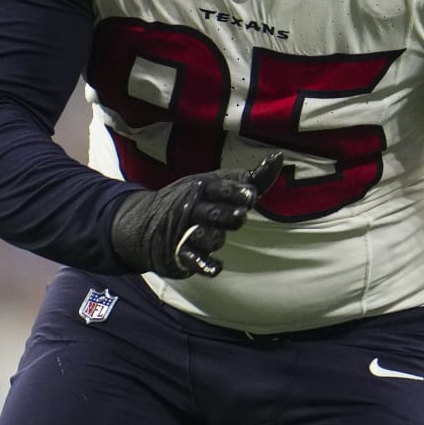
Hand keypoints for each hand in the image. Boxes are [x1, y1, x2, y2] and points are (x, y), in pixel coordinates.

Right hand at [109, 153, 283, 277]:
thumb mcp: (218, 183)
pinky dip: (205, 265)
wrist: (145, 222)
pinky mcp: (180, 254)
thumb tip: (279, 157)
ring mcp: (185, 231)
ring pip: (207, 236)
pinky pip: (194, 260)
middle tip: (241, 214)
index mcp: (203, 187)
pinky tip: (216, 267)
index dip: (236, 192)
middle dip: (230, 215)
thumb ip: (253, 178)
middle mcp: (193, 208)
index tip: (251, 195)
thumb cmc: (197, 200)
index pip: (221, 188)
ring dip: (216, 238)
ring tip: (218, 235)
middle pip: (215, 213)